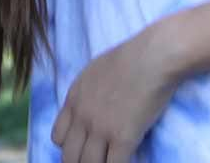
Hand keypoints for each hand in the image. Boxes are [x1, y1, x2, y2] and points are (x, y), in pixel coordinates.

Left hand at [51, 26, 179, 162]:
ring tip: (108, 162)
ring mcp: (101, 129)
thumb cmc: (130, 57)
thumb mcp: (95, 70)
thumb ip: (88, 91)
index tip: (83, 146)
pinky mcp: (123, 138)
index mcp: (74, 99)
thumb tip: (92, 103)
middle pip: (69, 155)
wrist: (151, 57)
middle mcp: (82, 117)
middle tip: (94, 161)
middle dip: (79, 162)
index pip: (58, 137)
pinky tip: (127, 161)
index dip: (69, 146)